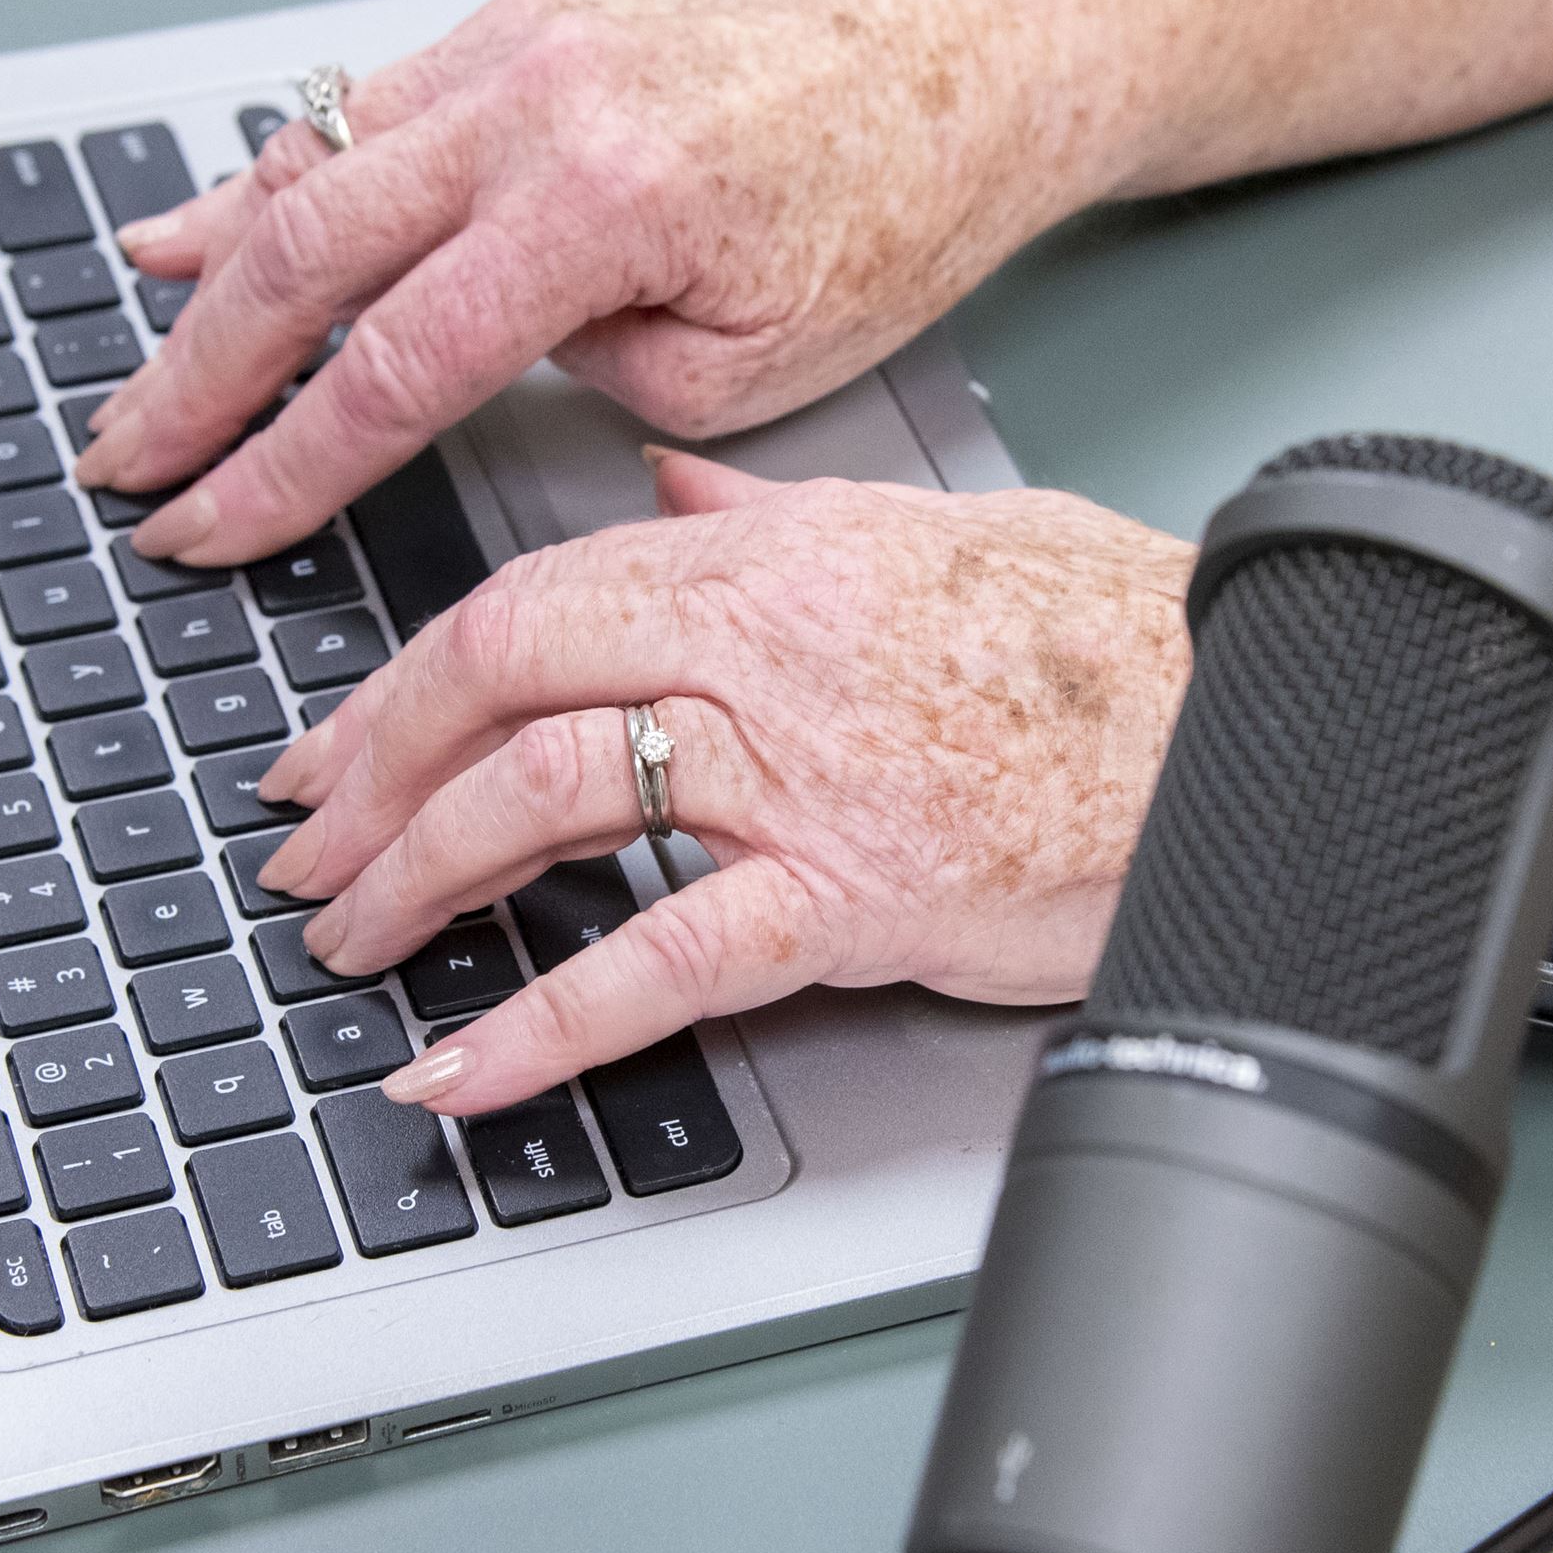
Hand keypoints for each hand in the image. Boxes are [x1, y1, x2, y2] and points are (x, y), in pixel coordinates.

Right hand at [72, 0, 1088, 569]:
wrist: (966, 53)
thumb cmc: (895, 208)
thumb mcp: (752, 365)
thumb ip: (586, 373)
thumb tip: (466, 361)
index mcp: (604, 200)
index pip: (392, 363)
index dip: (282, 465)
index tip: (204, 526)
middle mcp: (542, 99)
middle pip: (308, 251)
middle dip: (201, 375)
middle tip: (128, 460)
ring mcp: (524, 42)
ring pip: (315, 158)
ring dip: (215, 270)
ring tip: (147, 365)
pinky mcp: (528, 18)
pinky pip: (367, 104)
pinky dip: (279, 172)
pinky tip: (214, 224)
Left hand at [250, 451, 1193, 1114]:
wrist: (1251, 724)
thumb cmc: (1114, 640)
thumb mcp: (931, 528)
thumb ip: (773, 506)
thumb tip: (664, 479)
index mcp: (775, 554)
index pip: (537, 594)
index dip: (406, 677)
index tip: (338, 742)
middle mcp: (765, 648)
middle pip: (504, 678)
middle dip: (369, 769)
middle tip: (301, 848)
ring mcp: (802, 772)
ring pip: (549, 793)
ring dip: (420, 875)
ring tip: (352, 943)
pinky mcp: (852, 893)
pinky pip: (659, 960)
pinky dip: (539, 1025)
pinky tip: (458, 1072)